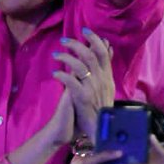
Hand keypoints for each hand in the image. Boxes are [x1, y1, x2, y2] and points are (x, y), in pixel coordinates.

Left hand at [52, 29, 113, 144]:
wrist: (100, 133)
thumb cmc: (100, 109)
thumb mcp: (107, 86)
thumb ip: (106, 67)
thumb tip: (108, 47)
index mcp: (107, 77)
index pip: (103, 53)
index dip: (95, 39)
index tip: (84, 30)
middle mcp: (102, 80)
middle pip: (91, 54)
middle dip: (77, 44)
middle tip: (64, 40)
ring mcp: (93, 89)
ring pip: (80, 65)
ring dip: (66, 57)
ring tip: (56, 55)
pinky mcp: (83, 98)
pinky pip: (71, 82)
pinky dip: (62, 75)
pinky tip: (55, 74)